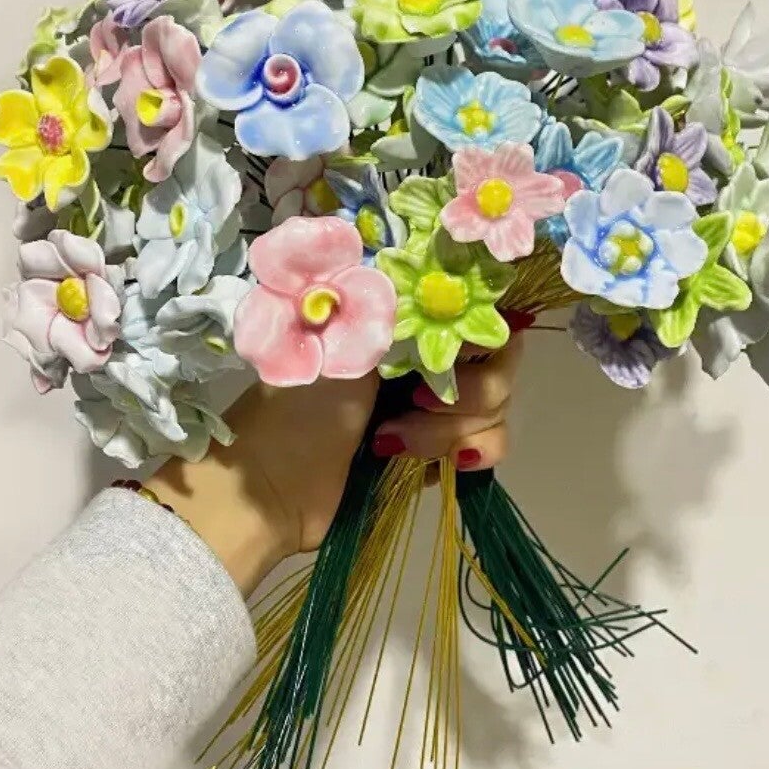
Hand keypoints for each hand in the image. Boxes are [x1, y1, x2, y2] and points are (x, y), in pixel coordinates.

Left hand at [145, 334, 522, 594]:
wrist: (270, 488)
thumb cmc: (300, 405)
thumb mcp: (349, 342)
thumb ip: (402, 310)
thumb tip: (453, 281)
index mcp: (403, 321)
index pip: (478, 308)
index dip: (483, 327)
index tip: (454, 349)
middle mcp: (428, 357)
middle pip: (498, 362)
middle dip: (468, 390)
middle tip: (417, 403)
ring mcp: (438, 408)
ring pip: (496, 408)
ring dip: (451, 429)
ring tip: (392, 443)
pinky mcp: (440, 454)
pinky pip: (488, 446)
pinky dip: (470, 452)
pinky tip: (423, 460)